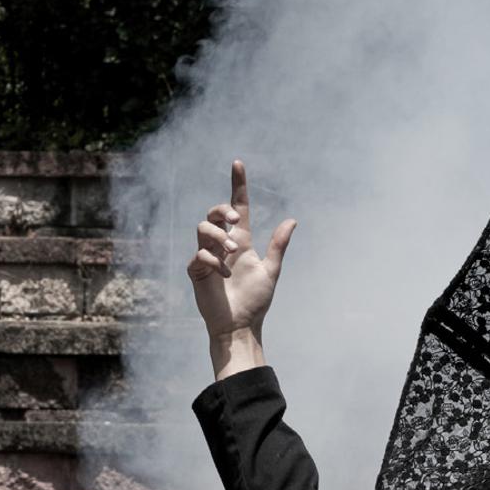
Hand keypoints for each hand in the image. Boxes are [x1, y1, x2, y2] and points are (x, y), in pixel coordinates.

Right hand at [186, 159, 295, 357]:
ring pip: (203, 228)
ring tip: (232, 253)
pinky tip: (223, 275)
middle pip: (215, 212)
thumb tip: (292, 220)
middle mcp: (223, 245)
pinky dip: (212, 261)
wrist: (241, 326)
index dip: (238, 185)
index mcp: (241, 242)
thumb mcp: (270, 271)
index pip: (238, 207)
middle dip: (223, 210)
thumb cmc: (256, 302)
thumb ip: (278, 246)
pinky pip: (199, 254)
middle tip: (238, 223)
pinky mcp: (197, 270)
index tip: (238, 163)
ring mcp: (208, 256)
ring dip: (219, 236)